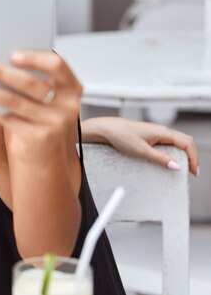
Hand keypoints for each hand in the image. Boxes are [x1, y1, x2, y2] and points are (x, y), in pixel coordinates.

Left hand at [0, 51, 81, 161]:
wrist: (47, 154)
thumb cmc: (41, 117)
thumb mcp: (44, 97)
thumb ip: (30, 79)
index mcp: (71, 87)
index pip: (57, 65)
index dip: (34, 58)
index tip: (11, 54)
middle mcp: (67, 105)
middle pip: (29, 83)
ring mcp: (54, 123)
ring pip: (14, 101)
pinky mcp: (40, 138)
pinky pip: (9, 119)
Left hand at [82, 117, 198, 175]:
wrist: (107, 129)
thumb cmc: (122, 136)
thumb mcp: (142, 151)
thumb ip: (160, 159)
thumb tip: (176, 167)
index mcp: (163, 132)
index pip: (187, 144)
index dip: (194, 158)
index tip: (193, 172)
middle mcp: (162, 130)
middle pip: (185, 141)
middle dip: (192, 156)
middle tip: (192, 171)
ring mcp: (156, 132)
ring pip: (177, 141)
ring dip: (183, 153)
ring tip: (183, 167)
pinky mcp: (150, 135)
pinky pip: (168, 142)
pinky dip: (174, 151)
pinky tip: (170, 160)